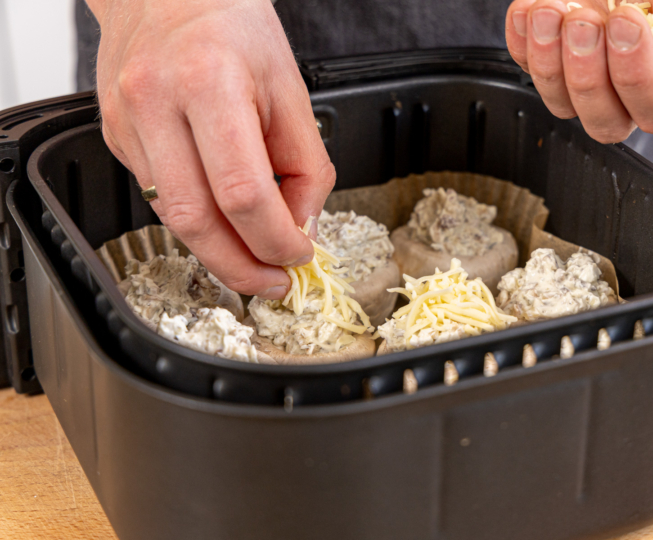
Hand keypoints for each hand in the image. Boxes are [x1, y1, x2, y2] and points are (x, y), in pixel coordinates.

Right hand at [87, 0, 334, 298]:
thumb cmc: (233, 26)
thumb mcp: (291, 88)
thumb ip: (307, 165)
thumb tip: (302, 227)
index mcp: (210, 83)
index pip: (243, 194)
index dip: (275, 240)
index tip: (298, 255)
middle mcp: (156, 103)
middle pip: (195, 220)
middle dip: (240, 267)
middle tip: (272, 283)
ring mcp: (127, 123)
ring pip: (172, 218)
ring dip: (218, 250)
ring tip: (253, 257)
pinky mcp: (116, 137)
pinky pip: (159, 197)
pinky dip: (196, 218)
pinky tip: (220, 214)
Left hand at [505, 0, 652, 142]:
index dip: (636, 75)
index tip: (627, 21)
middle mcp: (625, 96)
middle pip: (603, 119)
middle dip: (588, 74)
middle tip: (585, 21)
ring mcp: (584, 83)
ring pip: (560, 101)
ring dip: (548, 58)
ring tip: (551, 10)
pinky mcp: (550, 62)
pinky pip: (526, 66)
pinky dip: (522, 39)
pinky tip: (529, 10)